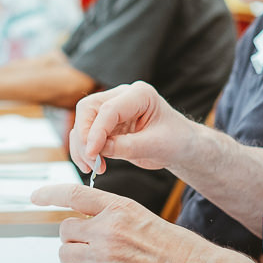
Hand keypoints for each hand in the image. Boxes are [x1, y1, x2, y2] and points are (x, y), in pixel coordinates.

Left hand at [29, 184, 205, 262]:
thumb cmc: (172, 247)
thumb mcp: (139, 216)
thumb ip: (111, 216)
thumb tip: (87, 221)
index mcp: (117, 207)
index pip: (74, 194)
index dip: (50, 194)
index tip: (36, 196)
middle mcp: (106, 227)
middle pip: (65, 230)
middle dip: (73, 240)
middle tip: (89, 248)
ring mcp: (103, 253)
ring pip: (65, 254)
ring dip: (75, 260)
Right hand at [71, 81, 191, 174]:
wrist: (181, 146)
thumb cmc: (175, 141)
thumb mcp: (156, 146)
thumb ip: (127, 147)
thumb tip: (97, 151)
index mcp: (140, 94)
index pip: (109, 109)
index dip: (97, 132)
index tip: (93, 154)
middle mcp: (122, 96)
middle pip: (88, 109)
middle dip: (84, 136)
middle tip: (91, 162)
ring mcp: (111, 108)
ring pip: (82, 121)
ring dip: (81, 146)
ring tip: (92, 168)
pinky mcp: (106, 124)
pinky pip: (85, 134)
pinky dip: (83, 150)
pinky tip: (91, 166)